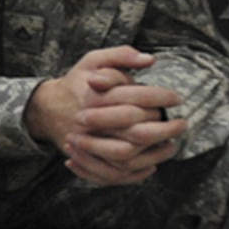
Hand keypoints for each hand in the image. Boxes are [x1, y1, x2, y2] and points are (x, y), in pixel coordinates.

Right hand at [25, 47, 186, 186]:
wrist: (47, 109)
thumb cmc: (76, 83)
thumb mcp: (93, 60)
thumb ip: (121, 55)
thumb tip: (150, 60)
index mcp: (95, 96)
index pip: (136, 98)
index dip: (161, 98)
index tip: (177, 99)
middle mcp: (91, 122)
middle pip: (135, 131)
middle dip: (164, 129)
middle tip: (181, 124)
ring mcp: (87, 143)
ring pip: (126, 155)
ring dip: (154, 153)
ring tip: (172, 144)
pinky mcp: (87, 159)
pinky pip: (114, 173)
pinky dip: (136, 172)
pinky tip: (153, 164)